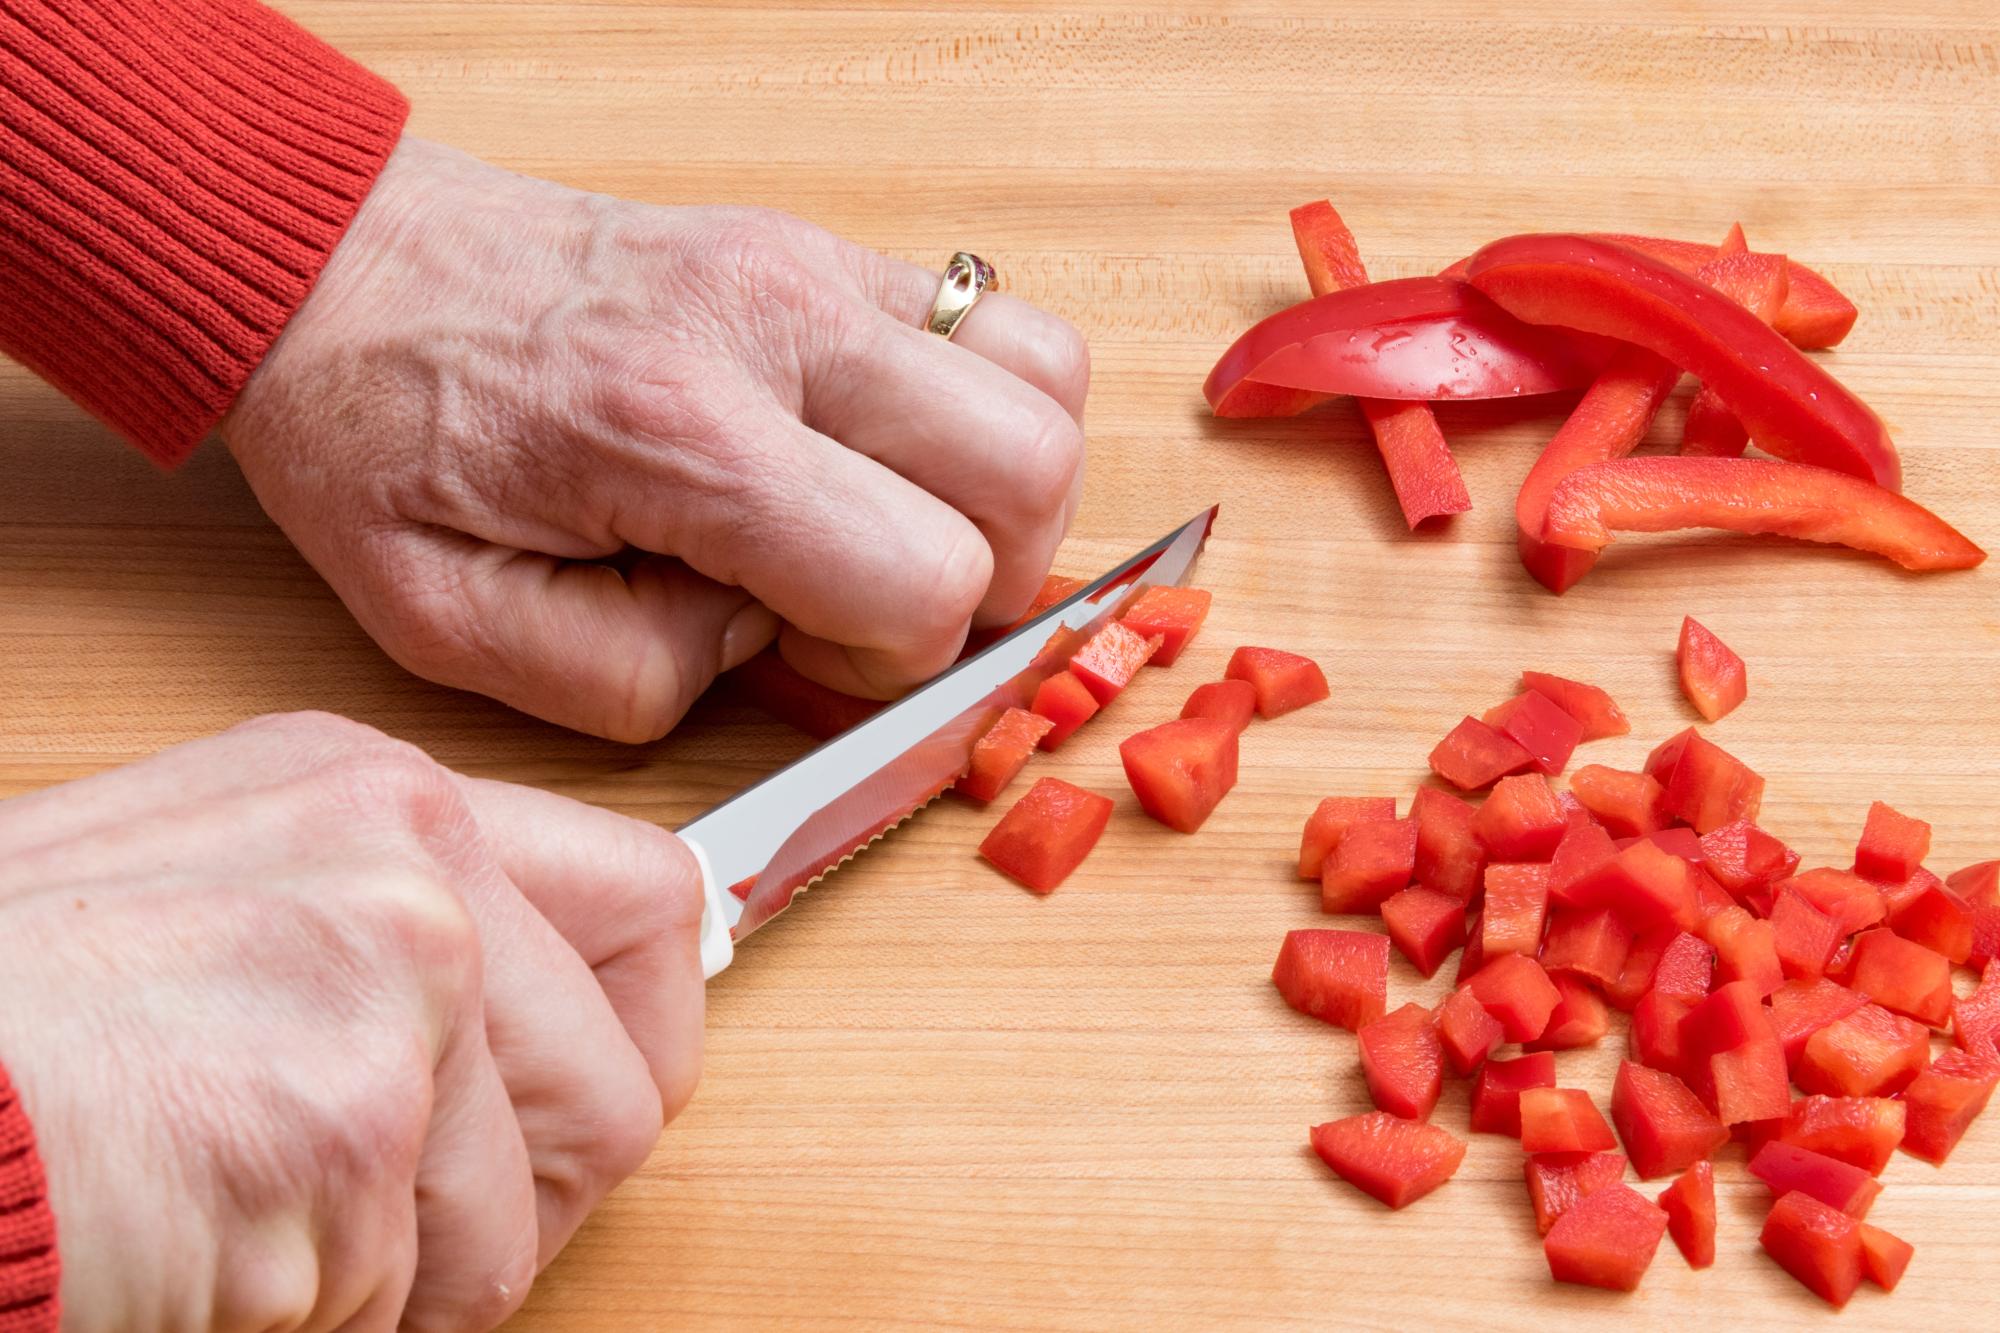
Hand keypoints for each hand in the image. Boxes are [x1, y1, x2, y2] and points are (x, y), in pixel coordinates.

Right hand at [0, 712, 703, 1329]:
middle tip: (411, 1233)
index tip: (612, 1096)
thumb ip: (389, 925)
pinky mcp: (341, 1132)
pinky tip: (207, 1254)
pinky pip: (407, 1298)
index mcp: (375, 795)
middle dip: (535, 1196)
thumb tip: (550, 1008)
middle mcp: (406, 863)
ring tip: (271, 1236)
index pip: (649, 900)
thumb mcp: (210, 894)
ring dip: (410, 1279)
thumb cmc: (4, 1018)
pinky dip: (321, 1321)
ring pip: (529, 1217)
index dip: (646, 1028)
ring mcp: (389, 987)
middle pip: (624, 1083)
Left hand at [223, 137, 1088, 740]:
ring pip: (1049, 385)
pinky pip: (1005, 325)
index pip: (917, 574)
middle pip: (1026, 471)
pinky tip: (893, 465)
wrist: (341, 269)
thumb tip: (778, 647)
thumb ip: (636, 678)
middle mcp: (775, 322)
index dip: (887, 661)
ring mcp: (815, 266)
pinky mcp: (826, 248)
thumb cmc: (383, 437)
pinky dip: (995, 415)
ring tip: (893, 532)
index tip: (802, 657)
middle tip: (863, 604)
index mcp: (676, 428)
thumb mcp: (454, 620)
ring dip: (1008, 496)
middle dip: (980, 582)